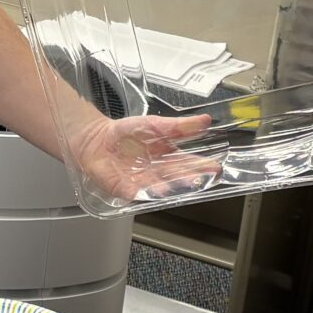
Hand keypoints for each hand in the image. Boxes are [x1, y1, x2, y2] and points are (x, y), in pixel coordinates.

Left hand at [68, 112, 220, 206]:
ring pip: (154, 188)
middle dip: (184, 180)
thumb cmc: (127, 133)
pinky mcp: (121, 188)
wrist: (97, 137)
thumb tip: (206, 121)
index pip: (189, 164)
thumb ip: (180, 126)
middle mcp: (157, 174)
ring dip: (161, 189)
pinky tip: (142, 192)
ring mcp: (140, 183)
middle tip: (196, 180)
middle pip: (174, 179)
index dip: (201, 166)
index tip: (214, 167)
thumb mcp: (156, 124)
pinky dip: (136, 192)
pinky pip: (130, 192)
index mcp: (168, 159)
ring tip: (167, 187)